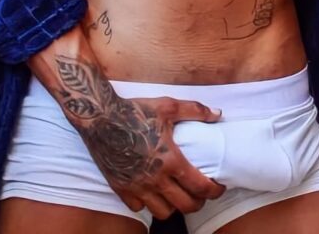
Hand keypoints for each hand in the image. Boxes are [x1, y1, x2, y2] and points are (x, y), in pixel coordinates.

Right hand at [77, 93, 225, 219]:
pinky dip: (148, 204)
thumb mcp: (168, 106)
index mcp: (170, 160)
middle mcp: (155, 179)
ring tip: (177, 194)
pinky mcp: (120, 189)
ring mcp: (137, 187)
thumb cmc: (135, 110)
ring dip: (174, 206)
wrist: (100, 117)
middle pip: (185, 206)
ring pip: (163, 212)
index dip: (214, 191)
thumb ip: (195, 110)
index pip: (200, 187)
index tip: (218, 188)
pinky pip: (139, 207)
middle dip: (198, 202)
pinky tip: (152, 191)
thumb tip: (218, 114)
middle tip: (200, 193)